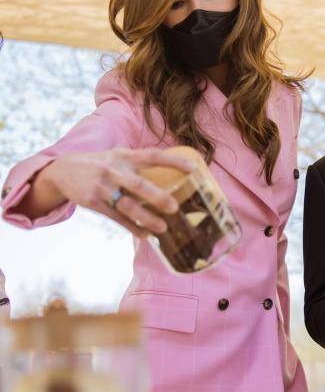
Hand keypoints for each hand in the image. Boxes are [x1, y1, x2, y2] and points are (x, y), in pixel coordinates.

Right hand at [42, 147, 195, 236]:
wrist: (64, 170)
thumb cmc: (102, 164)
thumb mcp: (118, 156)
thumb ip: (140, 163)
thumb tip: (172, 171)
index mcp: (124, 156)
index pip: (152, 156)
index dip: (173, 161)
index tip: (193, 169)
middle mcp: (114, 171)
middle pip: (138, 185)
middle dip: (157, 197)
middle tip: (175, 207)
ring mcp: (102, 188)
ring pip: (127, 206)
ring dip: (146, 218)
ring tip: (162, 228)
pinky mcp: (94, 203)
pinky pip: (116, 217)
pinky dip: (131, 227)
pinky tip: (145, 236)